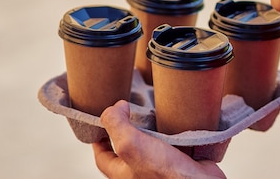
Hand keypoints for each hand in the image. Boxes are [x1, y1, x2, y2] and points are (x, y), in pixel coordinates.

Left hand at [92, 101, 225, 178]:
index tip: (103, 121)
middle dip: (131, 127)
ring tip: (156, 114)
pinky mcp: (180, 160)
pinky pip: (174, 143)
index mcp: (122, 173)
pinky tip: (177, 123)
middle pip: (128, 146)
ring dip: (155, 128)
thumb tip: (113, 108)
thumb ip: (116, 124)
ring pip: (152, 143)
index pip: (103, 156)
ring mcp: (160, 167)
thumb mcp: (131, 144)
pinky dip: (175, 132)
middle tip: (132, 111)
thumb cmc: (166, 175)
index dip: (100, 137)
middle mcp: (140, 171)